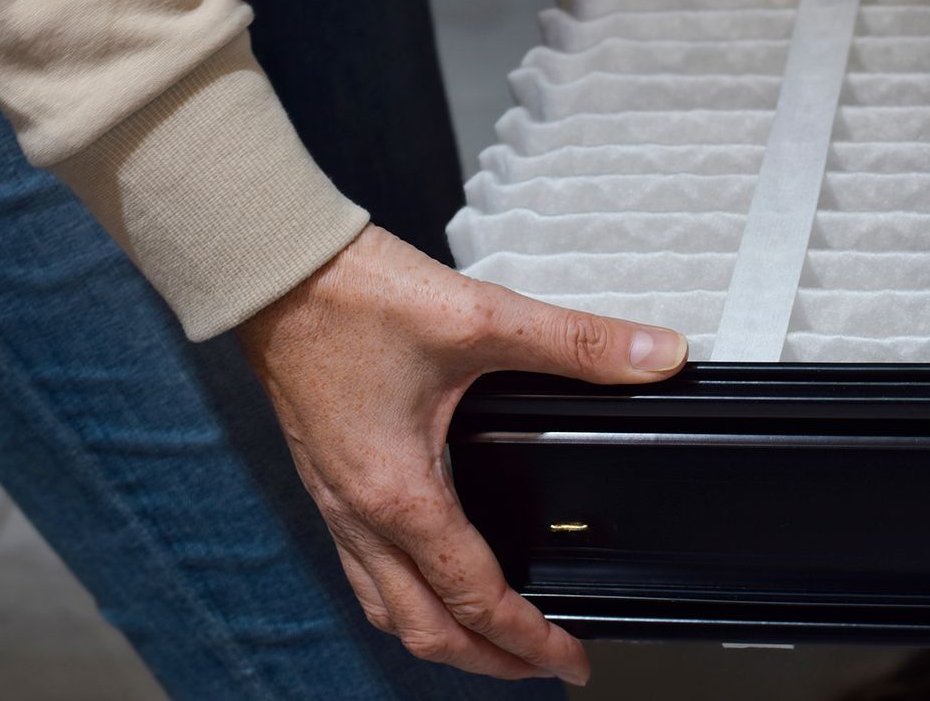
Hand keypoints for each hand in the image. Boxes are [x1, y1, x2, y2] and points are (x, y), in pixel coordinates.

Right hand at [236, 225, 687, 683]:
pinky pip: (361, 566)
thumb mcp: (481, 317)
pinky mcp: (325, 475)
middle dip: (487, 660)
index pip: (473, 598)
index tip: (570, 662)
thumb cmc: (355, 297)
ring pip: (384, 605)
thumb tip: (655, 354)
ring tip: (488, 640)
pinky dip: (401, 593)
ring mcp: (334, 499)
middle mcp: (359, 512)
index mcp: (400, 492)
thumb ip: (577, 342)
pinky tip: (426, 569)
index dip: (529, 640)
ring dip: (439, 634)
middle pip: (422, 628)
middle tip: (541, 669)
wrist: (274, 268)